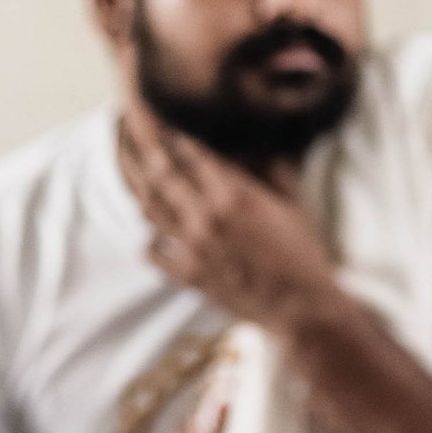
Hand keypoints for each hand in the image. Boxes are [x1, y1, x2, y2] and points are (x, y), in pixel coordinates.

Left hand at [116, 108, 338, 334]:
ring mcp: (192, 248)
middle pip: (161, 175)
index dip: (174, 136)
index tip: (164, 125)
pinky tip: (147, 229)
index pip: (191, 154)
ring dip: (137, 187)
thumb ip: (273, 169)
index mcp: (234, 194)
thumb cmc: (303, 253)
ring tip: (128, 168)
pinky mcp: (187, 275)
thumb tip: (256, 146)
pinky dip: (146, 237)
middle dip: (144, 150)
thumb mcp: (293, 202)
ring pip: (149, 209)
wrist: (300, 306)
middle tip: (130, 134)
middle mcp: (206, 217)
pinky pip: (151, 251)